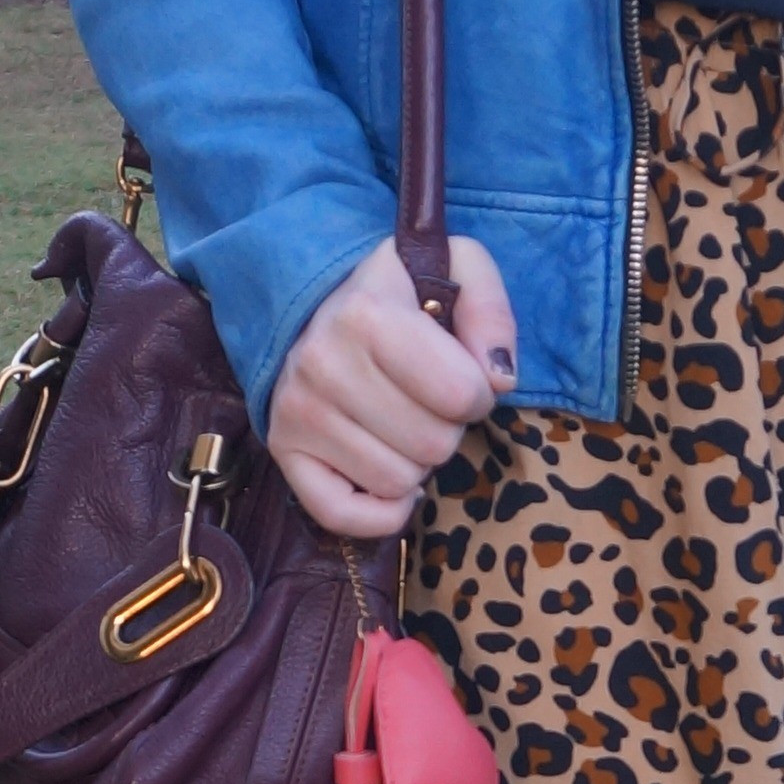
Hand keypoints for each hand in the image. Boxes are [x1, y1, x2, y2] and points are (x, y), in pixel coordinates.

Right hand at [268, 235, 515, 539]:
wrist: (320, 304)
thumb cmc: (402, 293)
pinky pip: (341, 515)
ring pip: (397, 482)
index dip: (478, 393)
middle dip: (447, 428)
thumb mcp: (459, 268)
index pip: (459, 393)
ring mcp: (297, 412)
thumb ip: (491, 310)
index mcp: (366, 314)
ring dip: (417, 463)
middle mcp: (321, 364)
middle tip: (426, 400)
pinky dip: (380, 511)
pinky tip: (392, 480)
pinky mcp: (283, 451)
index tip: (462, 377)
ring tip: (400, 422)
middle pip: (433, 445)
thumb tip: (500, 380)